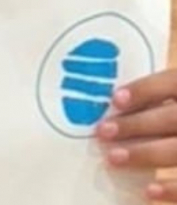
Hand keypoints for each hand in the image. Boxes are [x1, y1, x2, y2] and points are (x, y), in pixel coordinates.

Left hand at [97, 69, 176, 200]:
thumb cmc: (174, 110)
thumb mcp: (173, 95)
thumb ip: (154, 97)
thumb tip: (110, 108)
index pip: (171, 82)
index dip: (144, 90)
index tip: (115, 100)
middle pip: (172, 118)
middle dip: (137, 125)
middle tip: (103, 131)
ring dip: (145, 154)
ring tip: (113, 157)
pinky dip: (172, 188)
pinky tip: (148, 190)